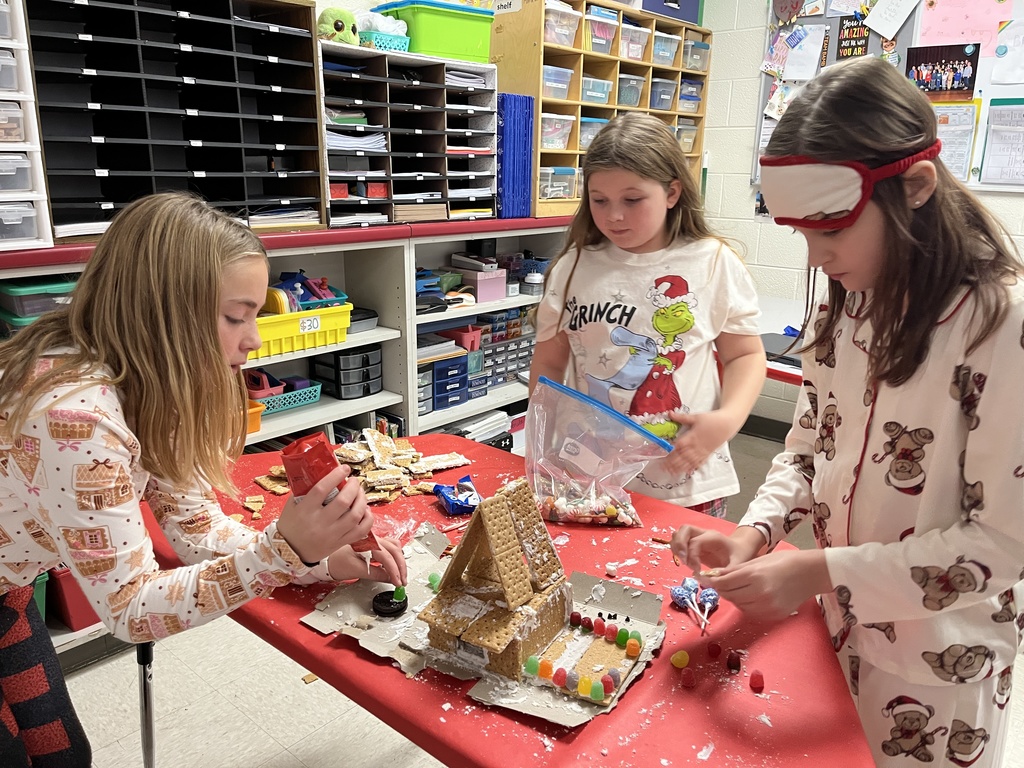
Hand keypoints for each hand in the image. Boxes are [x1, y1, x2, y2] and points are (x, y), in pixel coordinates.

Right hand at [276, 465, 373, 563]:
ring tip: (360, 493)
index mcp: (305, 510)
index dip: (335, 476)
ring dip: (362, 500)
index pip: (322, 489)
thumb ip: (306, 489)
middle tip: (354, 481)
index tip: (344, 468)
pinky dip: (367, 519)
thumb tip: (324, 473)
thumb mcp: (292, 504)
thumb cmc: (291, 524)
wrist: (289, 550)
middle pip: (343, 502)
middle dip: (353, 487)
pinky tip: (365, 510)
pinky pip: (360, 531)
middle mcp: (319, 523)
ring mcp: (331, 534)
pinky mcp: (339, 543)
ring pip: (355, 516)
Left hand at [326, 537, 407, 585]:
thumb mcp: (354, 570)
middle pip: (395, 550)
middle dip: (401, 567)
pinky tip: (393, 567)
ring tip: (400, 575)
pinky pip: (390, 549)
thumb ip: (374, 573)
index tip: (397, 582)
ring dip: (400, 561)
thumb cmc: (336, 561)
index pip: (387, 556)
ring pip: (394, 548)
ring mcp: (374, 542)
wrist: (326, 559)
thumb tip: (389, 578)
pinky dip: (394, 558)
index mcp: (367, 543)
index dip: (394, 571)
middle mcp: (373, 539)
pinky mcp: (374, 546)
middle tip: (403, 581)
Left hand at [665, 409, 734, 475]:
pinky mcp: (707, 454)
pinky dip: (692, 468)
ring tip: (671, 472)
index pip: (679, 445)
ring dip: (680, 467)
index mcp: (692, 436)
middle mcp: (697, 446)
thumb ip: (682, 417)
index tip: (663, 455)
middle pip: (682, 456)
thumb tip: (670, 413)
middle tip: (663, 467)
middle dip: (673, 463)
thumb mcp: (696, 417)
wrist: (727, 425)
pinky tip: (686, 471)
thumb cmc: (712, 420)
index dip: (670, 451)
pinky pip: (698, 463)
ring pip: (689, 461)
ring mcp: (702, 451)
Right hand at [671, 525, 760, 574]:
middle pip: (683, 530)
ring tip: (684, 562)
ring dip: (676, 547)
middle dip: (679, 545)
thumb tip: (711, 581)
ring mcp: (697, 537)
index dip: (692, 557)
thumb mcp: (738, 565)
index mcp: (713, 537)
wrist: (741, 548)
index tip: (697, 571)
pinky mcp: (693, 543)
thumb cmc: (740, 555)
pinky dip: (677, 550)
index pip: (695, 542)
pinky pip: (679, 541)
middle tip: (683, 562)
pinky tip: (684, 562)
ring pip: (678, 534)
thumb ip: (726, 573)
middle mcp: (703, 534)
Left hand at [703, 549, 830, 621]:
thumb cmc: (784, 561)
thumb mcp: (758, 560)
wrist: (811, 573)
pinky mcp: (773, 616)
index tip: (702, 578)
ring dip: (733, 597)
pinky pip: (750, 612)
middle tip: (717, 581)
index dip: (710, 581)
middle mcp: (760, 594)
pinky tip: (749, 595)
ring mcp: (767, 607)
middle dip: (721, 588)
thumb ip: (735, 570)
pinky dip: (745, 604)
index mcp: (755, 576)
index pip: (724, 583)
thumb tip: (714, 574)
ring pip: (738, 605)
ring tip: (736, 587)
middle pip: (729, 595)